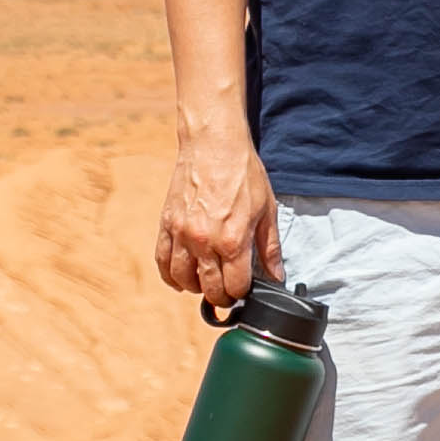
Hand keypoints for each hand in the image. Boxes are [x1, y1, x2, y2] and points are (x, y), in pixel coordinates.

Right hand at [155, 125, 281, 307]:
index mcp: (233, 240)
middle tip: (227, 291)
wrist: (214, 144)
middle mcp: (205, 241)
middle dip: (221, 296)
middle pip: (209, 289)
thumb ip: (269, 248)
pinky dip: (170, 275)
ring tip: (206, 282)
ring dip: (195, 287)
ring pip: (182, 279)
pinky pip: (163, 260)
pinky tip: (180, 277)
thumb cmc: (243, 173)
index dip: (242, 293)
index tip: (245, 289)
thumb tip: (277, 276)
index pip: (235, 286)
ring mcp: (182, 234)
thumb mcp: (266, 210)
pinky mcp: (167, 224)